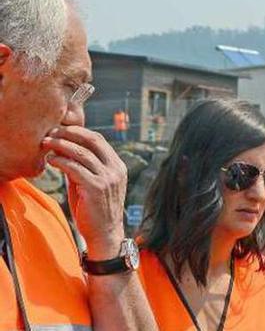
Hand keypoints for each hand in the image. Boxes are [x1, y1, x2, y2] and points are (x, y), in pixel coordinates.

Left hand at [42, 126, 127, 259]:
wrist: (105, 234)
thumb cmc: (95, 210)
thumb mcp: (92, 185)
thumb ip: (83, 168)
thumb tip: (64, 152)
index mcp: (117, 166)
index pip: (99, 140)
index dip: (79, 132)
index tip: (61, 130)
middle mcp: (115, 169)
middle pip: (93, 140)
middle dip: (70, 133)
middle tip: (52, 132)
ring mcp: (107, 178)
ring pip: (82, 152)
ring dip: (61, 145)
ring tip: (46, 143)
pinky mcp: (96, 188)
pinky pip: (75, 168)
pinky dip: (61, 161)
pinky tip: (51, 160)